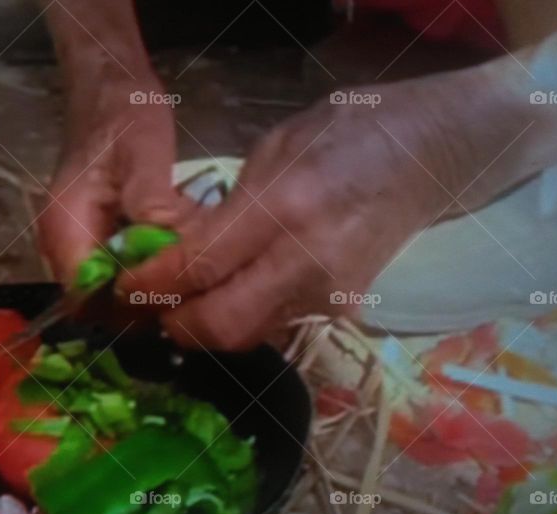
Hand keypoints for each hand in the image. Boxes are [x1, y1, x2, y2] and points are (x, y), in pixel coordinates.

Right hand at [37, 67, 192, 283]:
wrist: (108, 88)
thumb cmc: (123, 112)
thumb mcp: (143, 149)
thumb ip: (150, 200)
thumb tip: (161, 245)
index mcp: (66, 227)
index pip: (86, 297)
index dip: (126, 306)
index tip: (170, 294)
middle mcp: (63, 244)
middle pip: (97, 303)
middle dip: (142, 301)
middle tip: (189, 282)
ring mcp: (77, 243)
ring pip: (109, 291)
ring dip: (148, 287)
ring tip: (187, 268)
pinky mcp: (93, 239)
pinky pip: (117, 272)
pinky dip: (146, 270)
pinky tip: (176, 254)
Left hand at [119, 84, 465, 349]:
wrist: (434, 155)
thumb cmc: (350, 133)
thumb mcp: (274, 149)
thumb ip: (225, 209)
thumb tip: (179, 252)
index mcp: (285, 207)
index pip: (199, 268)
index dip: (151, 286)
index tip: (122, 285)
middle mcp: (309, 262)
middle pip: (221, 326)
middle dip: (174, 324)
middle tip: (148, 307)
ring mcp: (330, 294)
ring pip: (247, 336)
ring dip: (204, 327)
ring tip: (179, 303)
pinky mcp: (343, 311)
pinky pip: (275, 326)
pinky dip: (241, 319)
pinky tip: (226, 298)